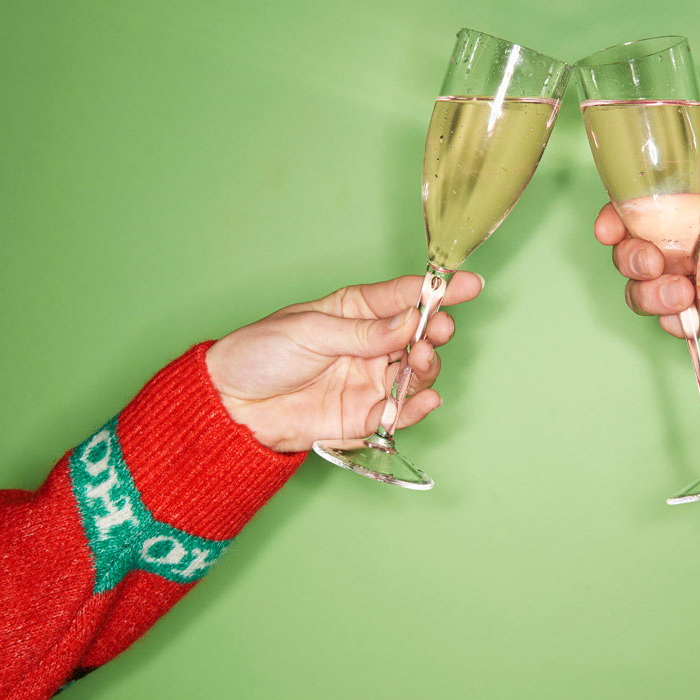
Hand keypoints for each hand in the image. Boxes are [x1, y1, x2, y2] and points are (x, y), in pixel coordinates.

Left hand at [204, 273, 482, 451]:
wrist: (230, 405)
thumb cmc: (259, 353)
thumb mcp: (310, 330)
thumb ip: (363, 332)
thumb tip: (407, 321)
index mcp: (355, 311)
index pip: (404, 296)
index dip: (439, 290)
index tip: (470, 284)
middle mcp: (369, 345)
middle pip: (418, 336)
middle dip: (435, 332)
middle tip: (436, 331)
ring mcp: (369, 380)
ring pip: (416, 375)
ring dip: (427, 368)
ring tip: (421, 361)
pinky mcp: (362, 416)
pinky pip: (398, 414)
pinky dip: (415, 409)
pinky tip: (423, 400)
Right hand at [594, 153, 699, 366]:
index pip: (649, 208)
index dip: (620, 215)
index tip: (612, 225)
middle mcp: (694, 250)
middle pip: (632, 252)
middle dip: (631, 259)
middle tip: (657, 263)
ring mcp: (697, 288)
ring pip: (642, 292)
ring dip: (653, 295)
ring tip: (689, 296)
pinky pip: (677, 325)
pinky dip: (698, 322)